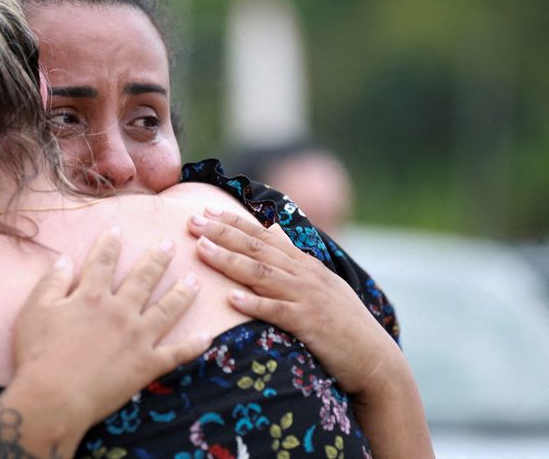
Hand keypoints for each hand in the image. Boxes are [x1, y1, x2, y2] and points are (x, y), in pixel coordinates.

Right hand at [11, 227, 209, 424]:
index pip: (103, 261)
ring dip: (183, 292)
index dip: (110, 243)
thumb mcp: (35, 311)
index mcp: (92, 296)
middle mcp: (120, 311)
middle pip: (144, 278)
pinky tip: (208, 335)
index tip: (119, 229)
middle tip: (170, 244)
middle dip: (158, 258)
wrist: (52, 399)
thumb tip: (64, 258)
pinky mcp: (147, 365)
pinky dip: (194, 345)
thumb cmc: (38, 356)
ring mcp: (138, 338)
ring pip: (168, 309)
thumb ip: (52, 282)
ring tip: (195, 279)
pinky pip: (177, 353)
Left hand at [187, 208, 402, 396]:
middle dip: (222, 233)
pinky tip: (232, 299)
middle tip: (192, 221)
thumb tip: (273, 228)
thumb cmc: (343, 322)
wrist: (374, 357)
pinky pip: (277, 312)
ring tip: (202, 250)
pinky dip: (254, 304)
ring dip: (229, 260)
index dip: (233, 221)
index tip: (205, 210)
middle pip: (256, 248)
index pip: (262, 235)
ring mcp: (306, 298)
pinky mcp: (309, 324)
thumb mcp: (320, 282)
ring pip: (262, 274)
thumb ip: (293, 255)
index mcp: (303, 264)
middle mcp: (303, 275)